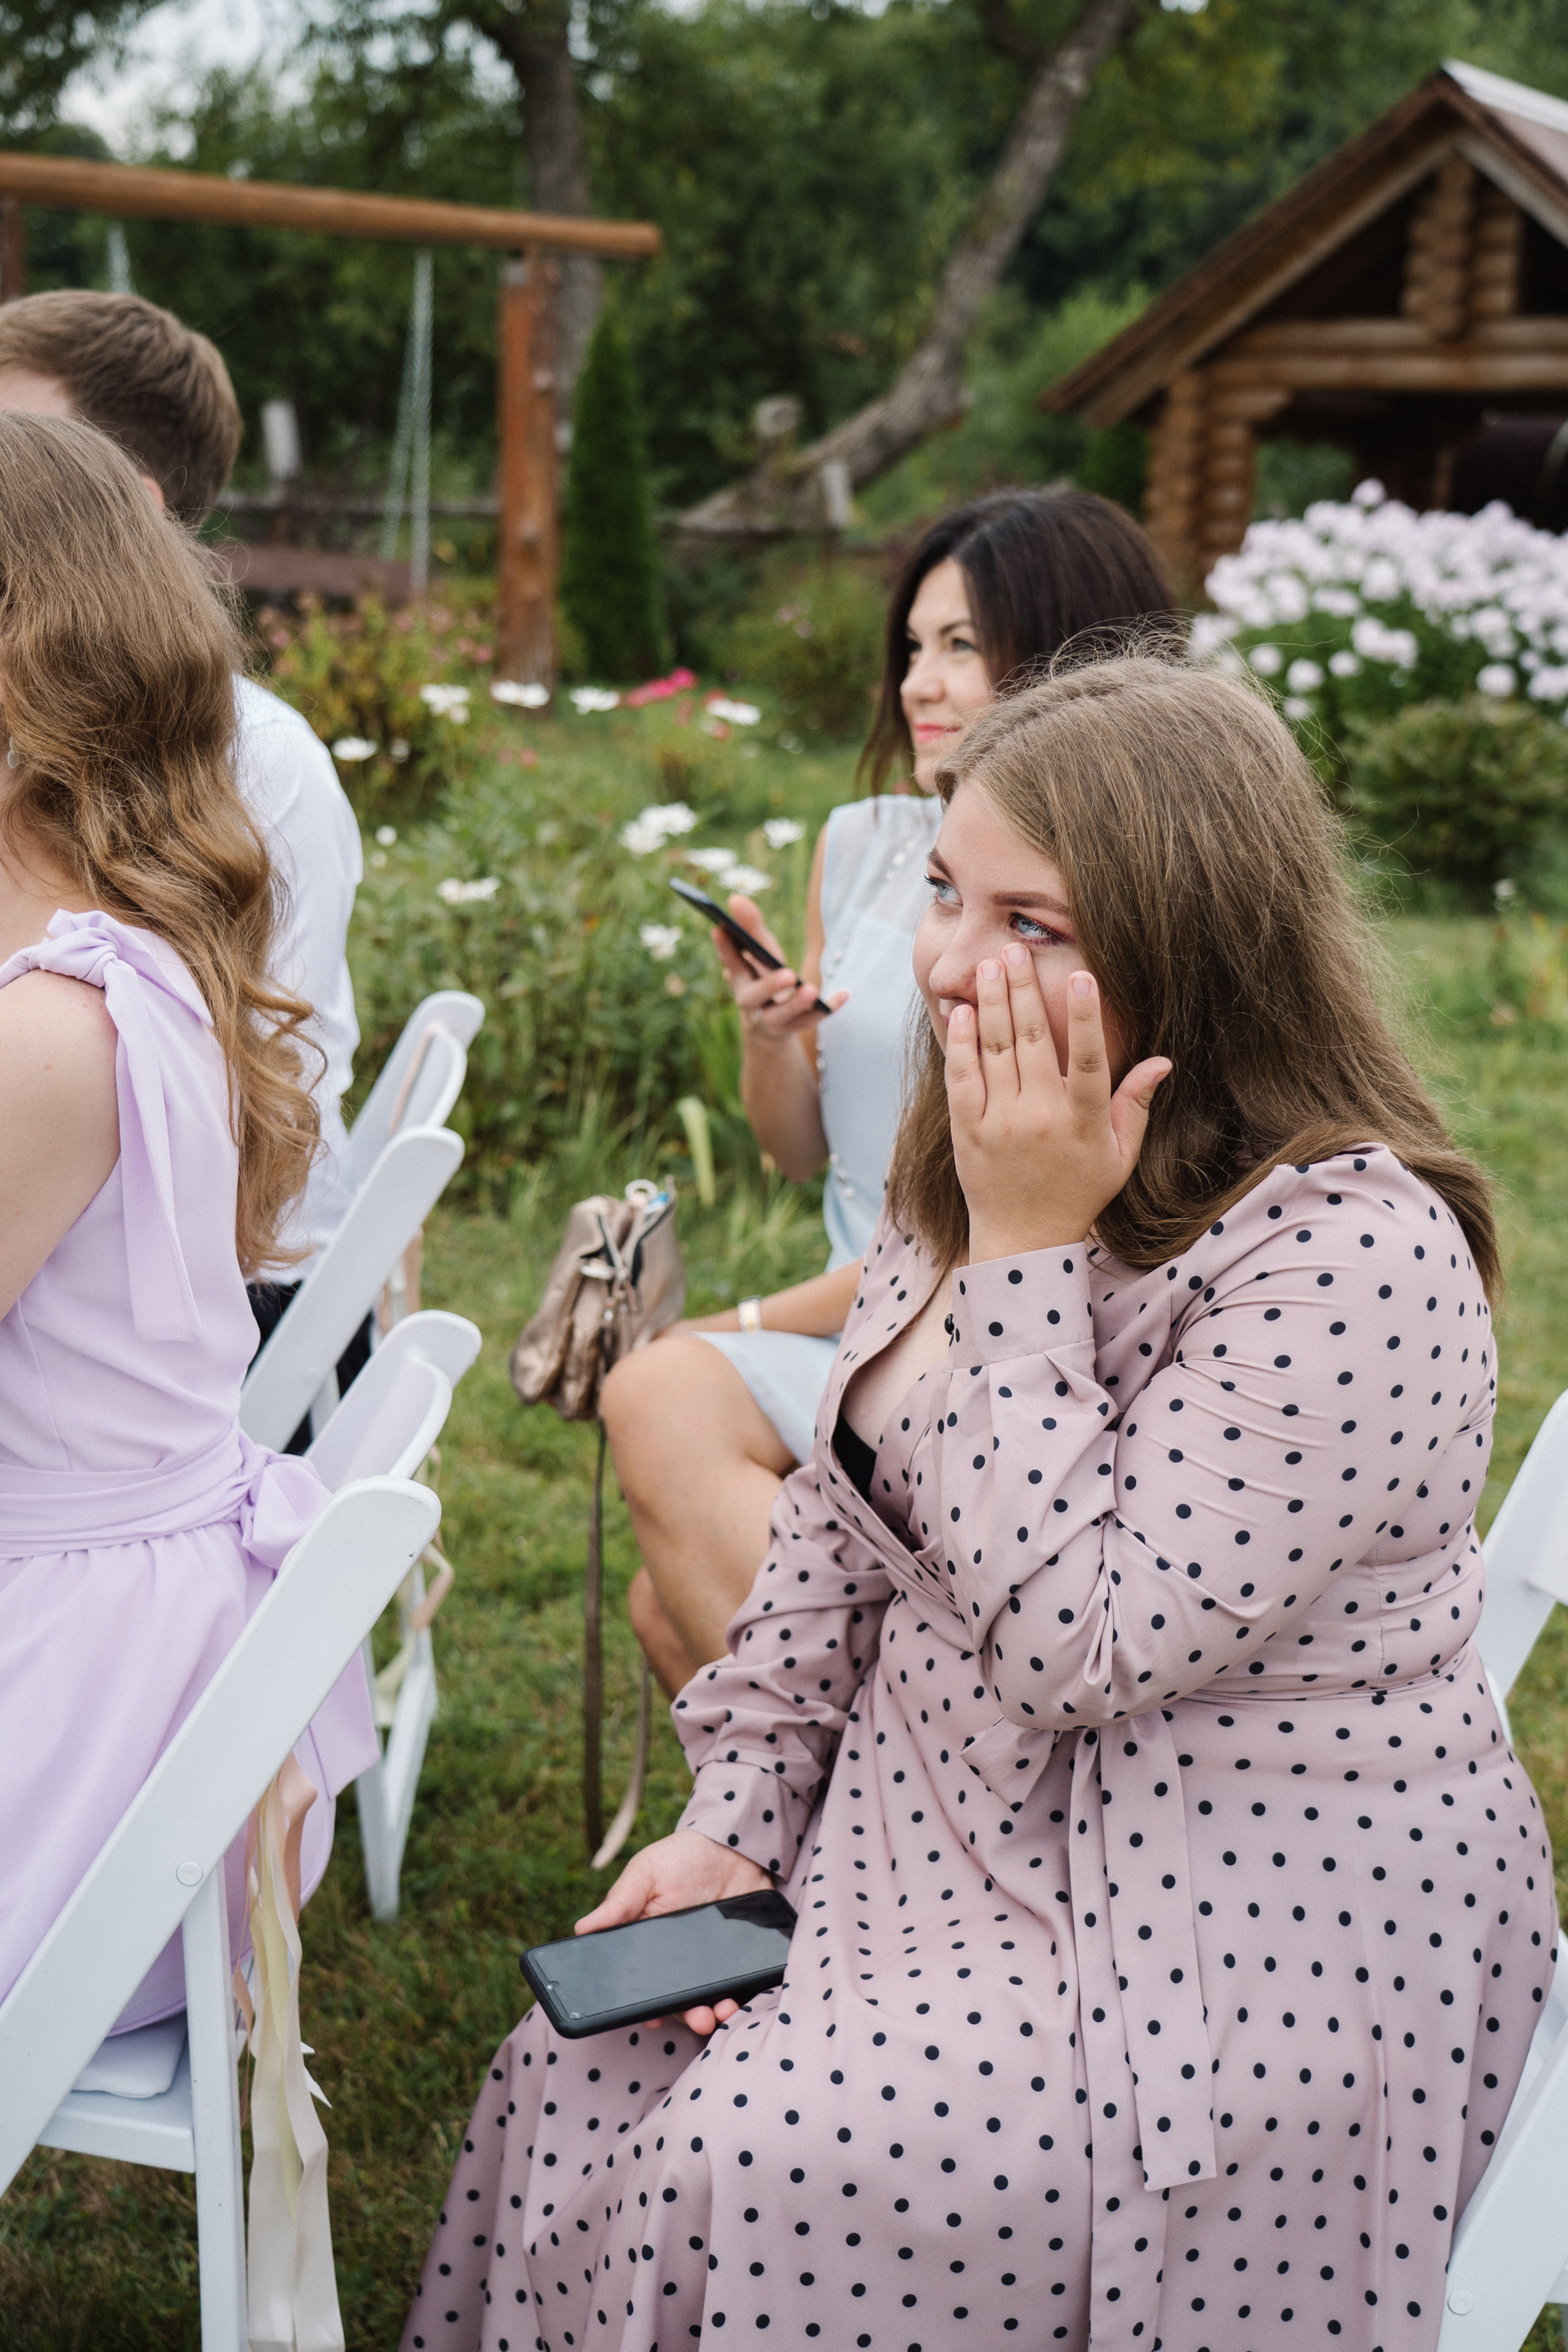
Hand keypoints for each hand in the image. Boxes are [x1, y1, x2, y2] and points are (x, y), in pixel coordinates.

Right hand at [575, 1829, 772, 2034]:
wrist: (734, 1847)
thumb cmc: (681, 1858)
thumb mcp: (646, 1874)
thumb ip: (619, 1903)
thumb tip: (582, 1929)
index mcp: (650, 1945)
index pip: (642, 1984)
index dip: (646, 2006)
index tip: (652, 2018)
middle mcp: (678, 1960)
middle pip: (678, 1999)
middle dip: (687, 2015)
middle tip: (698, 2019)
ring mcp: (709, 1961)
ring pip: (707, 1999)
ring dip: (712, 2013)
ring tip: (720, 2012)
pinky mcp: (737, 1957)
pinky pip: (737, 1985)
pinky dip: (738, 1997)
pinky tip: (738, 1999)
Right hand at [715, 896, 845, 1041]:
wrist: (770, 1026)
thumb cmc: (764, 978)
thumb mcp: (760, 953)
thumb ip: (751, 928)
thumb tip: (736, 898)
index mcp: (740, 979)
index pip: (731, 963)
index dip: (725, 948)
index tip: (720, 928)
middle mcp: (752, 1002)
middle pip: (754, 996)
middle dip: (769, 985)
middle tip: (787, 973)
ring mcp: (773, 1019)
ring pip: (781, 1016)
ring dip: (796, 1003)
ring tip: (811, 990)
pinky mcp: (796, 1027)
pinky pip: (812, 1020)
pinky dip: (828, 1008)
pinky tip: (846, 993)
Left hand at [945, 947, 1170, 1263]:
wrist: (1025, 1241)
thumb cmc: (1078, 1193)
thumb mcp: (1119, 1156)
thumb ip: (1136, 1105)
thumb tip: (1163, 1060)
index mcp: (1084, 1122)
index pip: (1089, 1060)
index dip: (1084, 1017)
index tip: (1081, 975)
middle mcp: (1042, 1119)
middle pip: (1032, 1042)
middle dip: (1022, 990)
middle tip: (1015, 948)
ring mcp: (1002, 1125)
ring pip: (995, 1052)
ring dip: (990, 1004)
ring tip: (989, 966)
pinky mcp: (969, 1133)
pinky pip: (962, 1080)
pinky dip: (960, 1044)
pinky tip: (959, 1013)